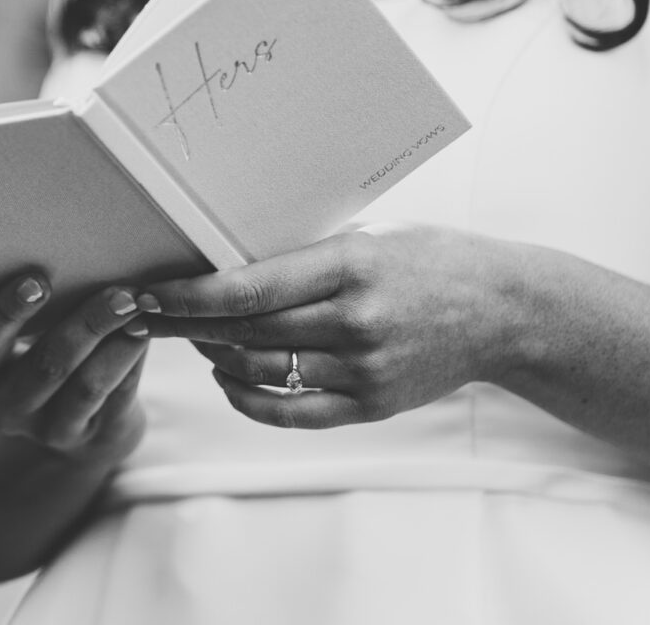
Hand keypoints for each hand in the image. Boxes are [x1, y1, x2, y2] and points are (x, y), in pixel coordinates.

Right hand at [0, 275, 159, 461]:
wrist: (69, 420)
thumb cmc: (43, 353)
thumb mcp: (23, 337)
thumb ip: (37, 308)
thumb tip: (81, 257)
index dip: (7, 311)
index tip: (37, 281)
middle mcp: (7, 406)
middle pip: (47, 364)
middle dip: (87, 323)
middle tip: (120, 292)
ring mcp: (48, 431)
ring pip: (87, 385)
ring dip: (118, 342)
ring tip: (140, 309)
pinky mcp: (91, 441)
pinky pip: (116, 399)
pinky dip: (132, 361)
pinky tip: (147, 333)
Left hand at [142, 224, 526, 427]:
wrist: (504, 311)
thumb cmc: (427, 259)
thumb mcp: (367, 237)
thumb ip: (303, 255)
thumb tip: (223, 263)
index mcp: (350, 266)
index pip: (249, 287)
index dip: (189, 296)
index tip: (148, 294)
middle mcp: (355, 321)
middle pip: (246, 332)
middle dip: (185, 325)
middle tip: (145, 316)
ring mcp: (364, 369)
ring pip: (261, 372)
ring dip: (214, 356)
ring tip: (190, 337)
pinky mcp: (372, 405)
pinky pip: (290, 413)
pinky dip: (247, 397)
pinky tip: (227, 375)